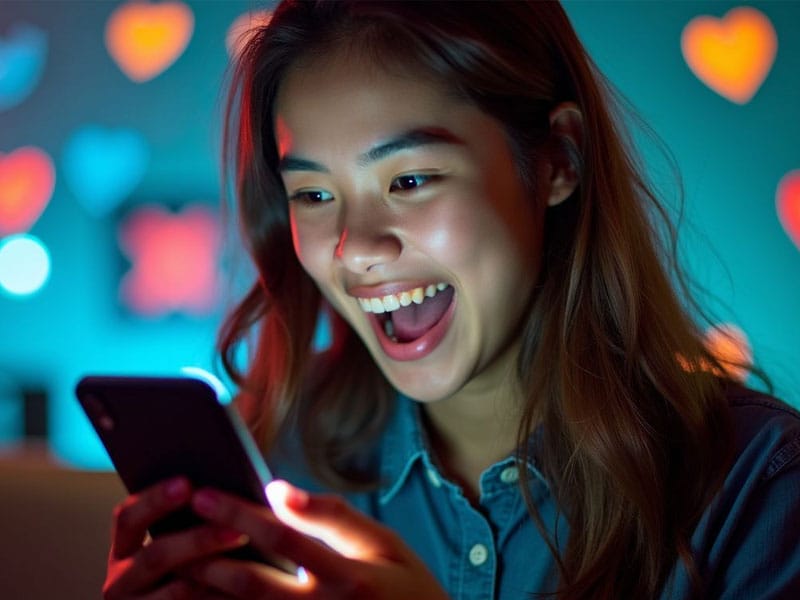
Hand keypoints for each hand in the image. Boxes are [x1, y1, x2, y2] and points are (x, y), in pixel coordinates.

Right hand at [104, 477, 250, 599]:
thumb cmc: (188, 564)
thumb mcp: (176, 541)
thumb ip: (188, 518)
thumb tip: (222, 492)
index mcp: (124, 547)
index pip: (128, 517)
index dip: (155, 499)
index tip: (187, 483)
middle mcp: (121, 579)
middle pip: (155, 556)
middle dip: (196, 540)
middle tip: (235, 526)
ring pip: (177, 589)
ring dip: (214, 570)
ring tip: (245, 551)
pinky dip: (215, 596)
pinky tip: (240, 585)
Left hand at [184, 481, 449, 598]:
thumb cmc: (406, 587)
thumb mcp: (385, 543)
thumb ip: (334, 517)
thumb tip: (281, 490)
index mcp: (348, 576)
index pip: (283, 537)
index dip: (240, 512)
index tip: (204, 491)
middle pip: (251, 585)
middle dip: (206, 555)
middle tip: (170, 531)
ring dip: (204, 594)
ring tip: (171, 567)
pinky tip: (203, 595)